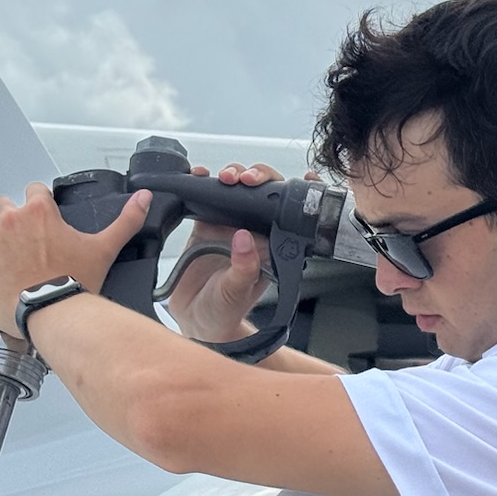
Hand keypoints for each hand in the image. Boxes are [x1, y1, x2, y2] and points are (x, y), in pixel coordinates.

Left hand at [0, 181, 148, 336]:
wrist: (50, 313)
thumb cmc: (74, 283)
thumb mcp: (103, 249)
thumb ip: (126, 221)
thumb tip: (143, 198)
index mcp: (39, 211)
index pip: (33, 191)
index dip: (38, 206)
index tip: (42, 223)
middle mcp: (10, 219)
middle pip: (1, 204)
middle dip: (9, 219)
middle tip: (21, 242)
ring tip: (0, 252)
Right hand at [164, 162, 303, 342]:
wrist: (196, 321)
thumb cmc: (225, 312)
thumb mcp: (236, 294)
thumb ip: (243, 269)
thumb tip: (244, 238)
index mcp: (271, 245)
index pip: (288, 212)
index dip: (295, 192)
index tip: (300, 178)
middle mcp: (253, 232)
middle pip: (262, 192)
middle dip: (258, 177)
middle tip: (246, 179)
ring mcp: (228, 225)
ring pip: (235, 189)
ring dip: (232, 174)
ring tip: (225, 178)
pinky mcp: (204, 224)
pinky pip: (204, 196)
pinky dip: (201, 182)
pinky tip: (198, 176)